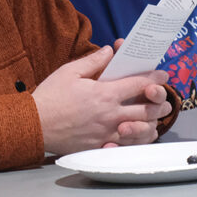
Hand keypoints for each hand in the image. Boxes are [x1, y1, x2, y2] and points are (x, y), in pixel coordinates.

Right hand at [33, 46, 170, 155]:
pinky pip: (128, 145)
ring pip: (143, 130)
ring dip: (153, 122)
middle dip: (161, 102)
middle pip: (149, 109)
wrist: (33, 124)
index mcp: (104, 93)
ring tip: (153, 116)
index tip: (161, 74)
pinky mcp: (100, 145)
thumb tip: (110, 51)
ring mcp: (107, 132)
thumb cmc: (49, 98)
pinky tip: (136, 133)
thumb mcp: (68, 72)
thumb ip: (93, 61)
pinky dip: (136, 139)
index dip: (155, 77)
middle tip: (162, 98)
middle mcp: (110, 114)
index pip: (140, 84)